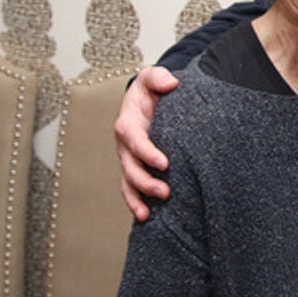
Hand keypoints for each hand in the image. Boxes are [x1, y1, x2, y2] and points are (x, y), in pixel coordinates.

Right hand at [115, 66, 178, 220]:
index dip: (147, 152)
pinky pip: (132, 190)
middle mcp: (126, 145)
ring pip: (128, 183)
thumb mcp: (153, 78)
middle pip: (130, 167)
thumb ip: (158, 77)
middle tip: (165, 192)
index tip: (165, 163)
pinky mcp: (137, 169)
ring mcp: (129, 160)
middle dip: (145, 182)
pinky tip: (145, 219)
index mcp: (128, 124)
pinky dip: (135, 204)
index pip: (135, 140)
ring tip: (148, 213)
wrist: (150, 101)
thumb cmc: (152, 90)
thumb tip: (171, 83)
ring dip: (137, 198)